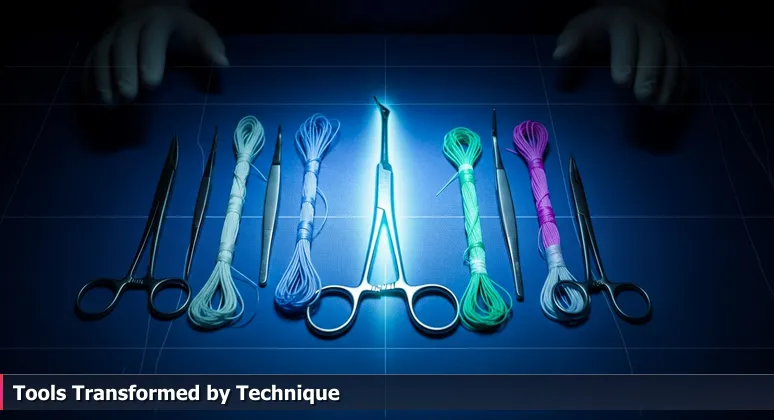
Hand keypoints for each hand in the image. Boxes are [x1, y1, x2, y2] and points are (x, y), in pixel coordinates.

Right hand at [85, 4, 227, 104]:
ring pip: (101, 54)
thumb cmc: (181, 29)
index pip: (151, 38)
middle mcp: (129, 26)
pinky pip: (89, 62)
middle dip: (122, 72)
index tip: (152, 83)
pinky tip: (93, 101)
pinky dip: (88, 81)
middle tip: (128, 97)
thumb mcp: (200, 32)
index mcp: (156, 20)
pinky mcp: (100, 47)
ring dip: (102, 79)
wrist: (151, 9)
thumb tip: (223, 63)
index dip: (149, 58)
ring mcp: (111, 36)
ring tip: (109, 103)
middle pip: (121, 47)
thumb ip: (210, 46)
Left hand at [553, 6, 686, 105]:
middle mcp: (650, 29)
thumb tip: (559, 54)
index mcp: (624, 21)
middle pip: (655, 50)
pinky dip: (682, 87)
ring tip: (659, 106)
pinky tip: (674, 106)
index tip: (620, 81)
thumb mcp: (583, 25)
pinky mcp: (678, 51)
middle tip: (642, 97)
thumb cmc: (602, 26)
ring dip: (669, 84)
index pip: (626, 38)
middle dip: (650, 74)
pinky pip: (685, 68)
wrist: (636, 8)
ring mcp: (667, 39)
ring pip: (673, 60)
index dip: (625, 58)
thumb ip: (571, 39)